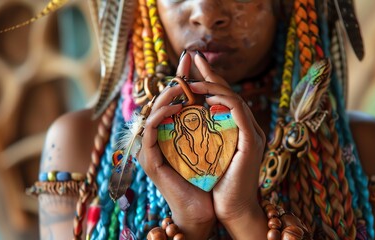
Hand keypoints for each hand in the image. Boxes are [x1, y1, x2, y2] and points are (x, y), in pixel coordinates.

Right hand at [138, 52, 214, 238]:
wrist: (208, 208)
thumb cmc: (213, 177)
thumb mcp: (215, 142)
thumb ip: (213, 122)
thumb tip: (223, 97)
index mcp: (175, 132)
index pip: (178, 100)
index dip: (185, 78)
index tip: (195, 59)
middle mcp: (162, 137)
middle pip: (164, 102)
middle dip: (176, 79)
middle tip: (187, 60)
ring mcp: (154, 148)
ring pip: (154, 113)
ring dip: (167, 96)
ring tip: (179, 85)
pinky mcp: (151, 159)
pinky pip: (150, 132)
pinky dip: (160, 117)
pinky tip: (175, 108)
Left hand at [189, 54, 267, 237]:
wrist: (231, 209)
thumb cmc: (216, 184)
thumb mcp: (207, 154)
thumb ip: (203, 135)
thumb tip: (183, 119)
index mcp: (238, 129)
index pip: (223, 98)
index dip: (210, 79)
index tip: (193, 66)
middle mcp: (247, 127)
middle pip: (229, 92)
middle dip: (210, 73)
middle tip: (194, 57)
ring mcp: (252, 133)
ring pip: (234, 98)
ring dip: (212, 86)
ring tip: (191, 81)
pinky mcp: (252, 142)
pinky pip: (238, 112)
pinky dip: (223, 102)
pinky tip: (206, 98)